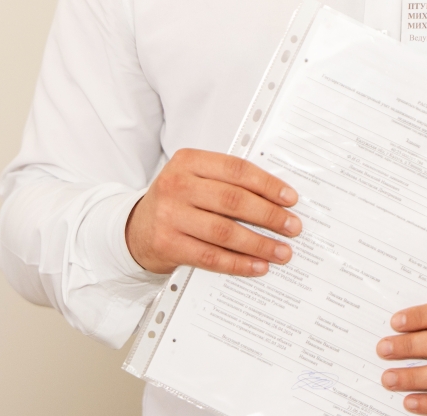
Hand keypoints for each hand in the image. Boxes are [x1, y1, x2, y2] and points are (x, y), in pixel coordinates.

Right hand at [125, 149, 300, 275]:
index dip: (267, 184)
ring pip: (224, 231)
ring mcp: (170, 216)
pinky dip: (238, 263)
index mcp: (188, 161)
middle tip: (292, 226)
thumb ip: (227, 181)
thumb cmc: (176, 201)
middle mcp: (177, 185)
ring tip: (281, 250)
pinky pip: (211, 256)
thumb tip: (276, 197)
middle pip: (233, 200)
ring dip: (259, 243)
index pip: (236, 169)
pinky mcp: (167, 245)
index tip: (290, 198)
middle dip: (269, 215)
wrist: (134, 228)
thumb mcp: (195, 179)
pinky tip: (257, 265)